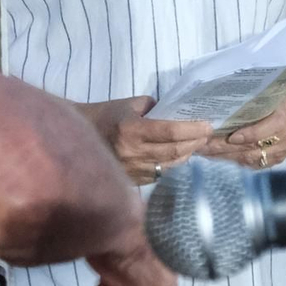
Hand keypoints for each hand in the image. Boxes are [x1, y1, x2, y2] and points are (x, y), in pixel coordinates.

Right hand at [75, 96, 210, 184]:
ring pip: (171, 165)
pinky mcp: (133, 181)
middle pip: (174, 151)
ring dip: (188, 155)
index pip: (170, 132)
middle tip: (207, 135)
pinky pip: (161, 174)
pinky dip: (174, 164)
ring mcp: (133, 170)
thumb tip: (177, 113)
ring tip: (197, 144)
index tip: (208, 125)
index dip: (192, 129)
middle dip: (195, 142)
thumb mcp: (129, 104)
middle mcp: (133, 152)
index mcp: (131, 129)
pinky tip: (180, 156)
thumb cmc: (105, 115)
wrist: (78, 138)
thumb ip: (154, 107)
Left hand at [212, 84, 285, 168]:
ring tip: (206, 153)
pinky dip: (237, 162)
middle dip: (225, 148)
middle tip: (203, 146)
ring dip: (227, 157)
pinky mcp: (279, 160)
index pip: (263, 132)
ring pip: (252, 159)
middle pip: (252, 148)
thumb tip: (222, 105)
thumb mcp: (273, 93)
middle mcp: (285, 138)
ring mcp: (283, 151)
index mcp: (284, 119)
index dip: (246, 136)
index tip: (228, 137)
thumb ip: (253, 102)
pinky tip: (220, 159)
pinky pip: (256, 165)